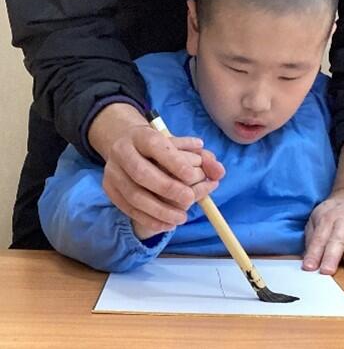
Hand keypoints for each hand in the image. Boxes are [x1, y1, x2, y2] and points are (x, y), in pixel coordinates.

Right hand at [88, 104, 225, 233]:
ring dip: (160, 210)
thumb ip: (204, 158)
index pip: (157, 146)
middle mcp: (123, 151)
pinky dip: (149, 219)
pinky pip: (128, 208)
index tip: (193, 176)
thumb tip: (218, 172)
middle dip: (168, 188)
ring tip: (181, 217)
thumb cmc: (162, 149)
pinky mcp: (109, 189)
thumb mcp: (183, 147)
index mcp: (142, 135)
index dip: (175, 162)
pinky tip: (168, 224)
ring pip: (134, 195)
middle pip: (141, 172)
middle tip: (189, 199)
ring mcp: (113, 171)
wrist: (127, 147)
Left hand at [302, 188, 343, 276]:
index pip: (320, 237)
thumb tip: (307, 260)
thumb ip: (312, 237)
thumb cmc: (333, 213)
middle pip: (339, 238)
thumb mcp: (317, 219)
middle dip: (333, 255)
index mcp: (329, 218)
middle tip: (327, 271)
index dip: (314, 253)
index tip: (309, 268)